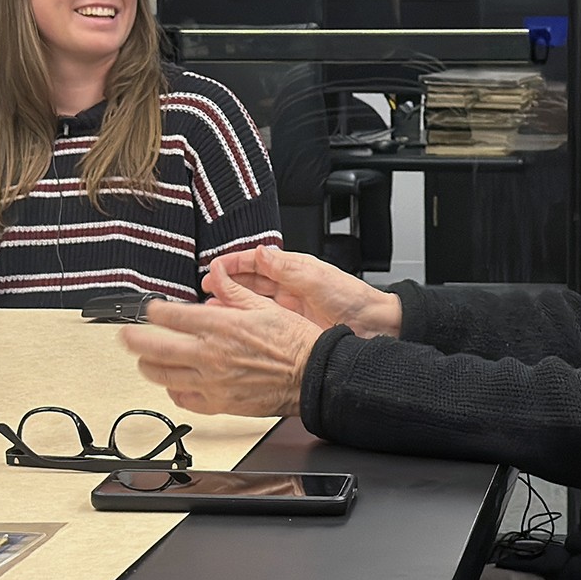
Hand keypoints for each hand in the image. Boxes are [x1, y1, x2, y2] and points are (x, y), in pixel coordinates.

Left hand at [118, 278, 323, 416]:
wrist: (314, 375)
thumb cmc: (296, 343)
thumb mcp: (265, 306)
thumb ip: (234, 292)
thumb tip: (217, 275)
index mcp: (221, 327)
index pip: (171, 316)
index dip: (153, 311)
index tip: (150, 310)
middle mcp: (211, 355)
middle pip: (155, 348)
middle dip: (134, 340)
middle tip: (126, 336)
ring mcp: (212, 382)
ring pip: (163, 376)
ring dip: (148, 366)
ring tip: (144, 360)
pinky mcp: (219, 405)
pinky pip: (183, 400)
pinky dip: (173, 391)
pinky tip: (173, 384)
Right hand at [205, 245, 402, 338]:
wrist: (374, 326)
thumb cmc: (353, 298)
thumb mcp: (316, 279)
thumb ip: (286, 268)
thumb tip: (260, 252)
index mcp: (295, 269)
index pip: (257, 261)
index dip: (234, 262)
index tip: (214, 266)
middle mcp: (289, 287)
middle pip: (250, 282)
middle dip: (226, 282)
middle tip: (206, 287)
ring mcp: (289, 308)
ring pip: (252, 302)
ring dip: (232, 302)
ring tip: (212, 306)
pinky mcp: (290, 327)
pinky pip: (262, 321)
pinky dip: (245, 320)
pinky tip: (232, 324)